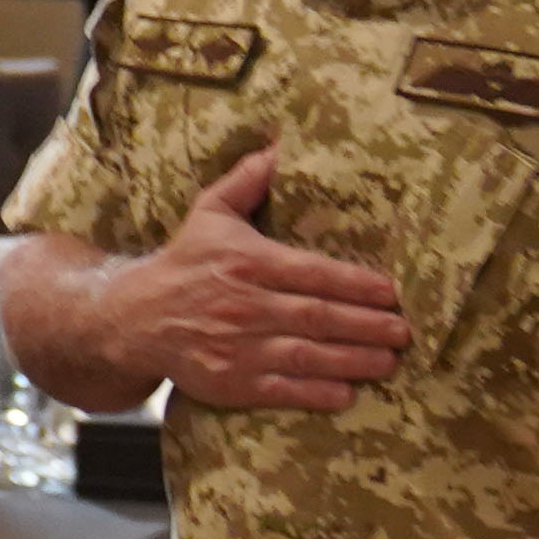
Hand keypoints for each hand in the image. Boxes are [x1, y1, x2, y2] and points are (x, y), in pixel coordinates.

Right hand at [95, 144, 408, 411]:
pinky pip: (281, 390)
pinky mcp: (229, 382)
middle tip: (403, 330)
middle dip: (365, 325)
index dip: (355, 284)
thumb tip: (283, 144)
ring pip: (306, 354)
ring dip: (352, 360)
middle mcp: (243, 305)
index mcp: (246, 261)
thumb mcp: (211, 212)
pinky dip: (315, 394)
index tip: (390, 292)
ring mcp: (236, 347)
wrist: (135, 317)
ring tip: (388, 360)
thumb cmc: (185, 262)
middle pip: (316, 316)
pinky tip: (347, 393)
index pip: (311, 273)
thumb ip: (250, 180)